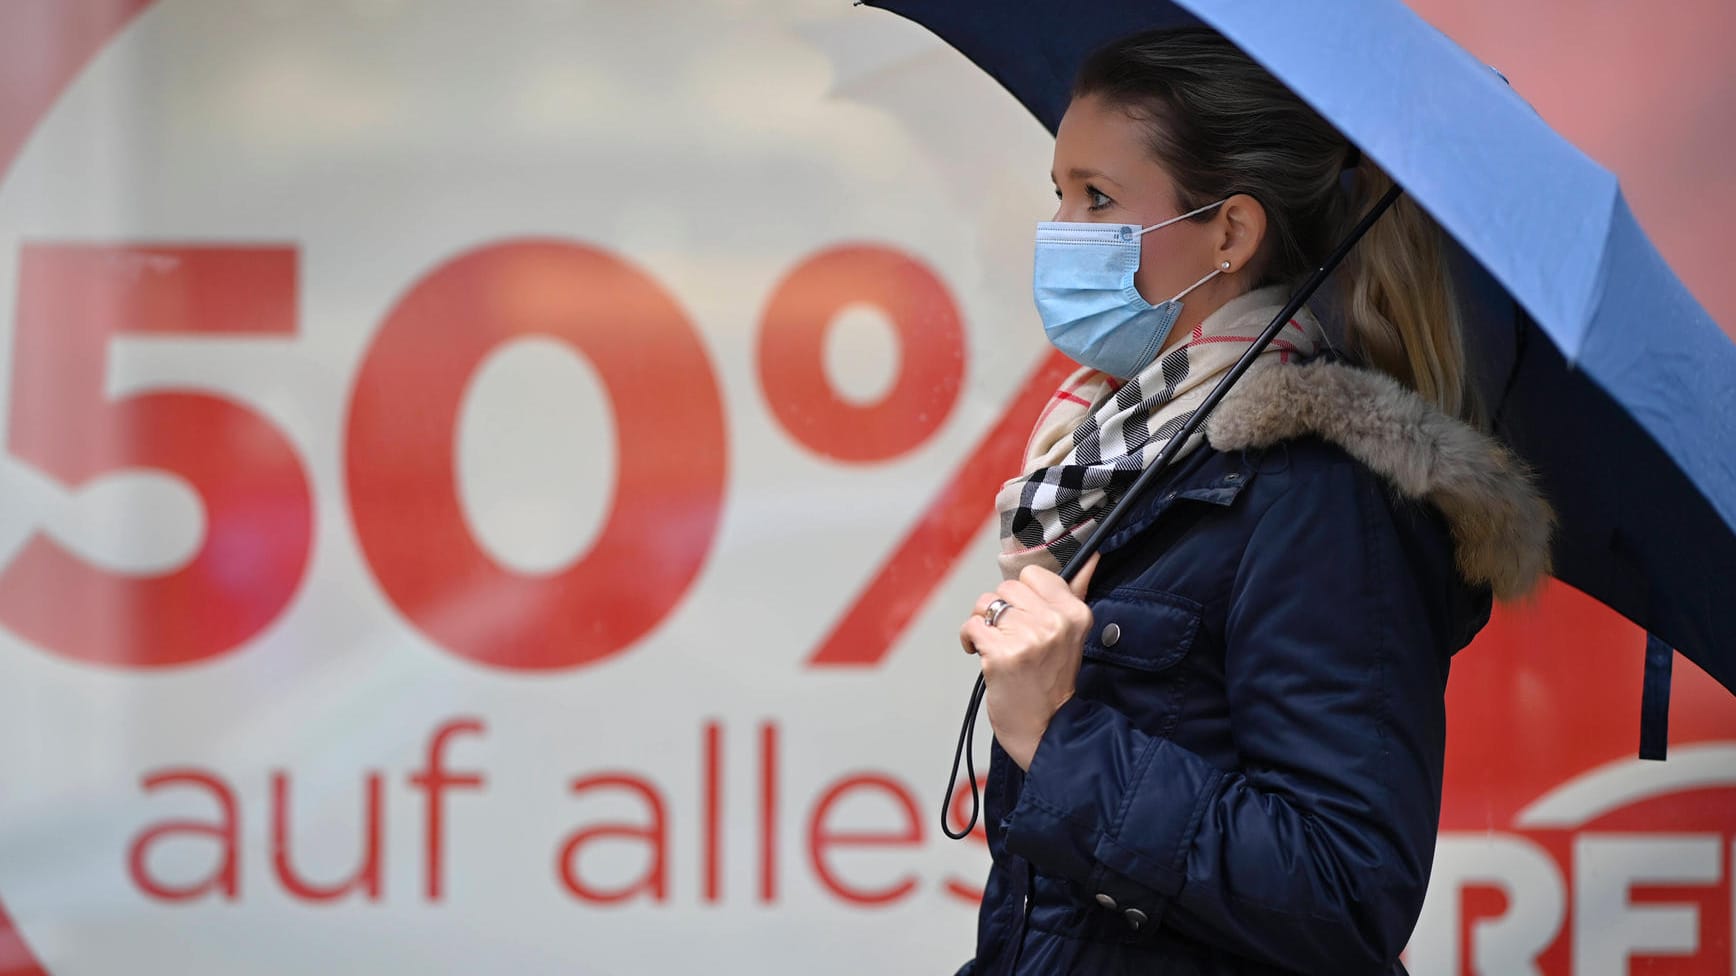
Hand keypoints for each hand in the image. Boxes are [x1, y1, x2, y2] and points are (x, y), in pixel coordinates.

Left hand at [959, 554, 1098, 769]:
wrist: (1046, 729)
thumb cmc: (1053, 682)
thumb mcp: (1073, 634)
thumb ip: (1078, 590)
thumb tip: (1092, 557)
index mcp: (1074, 612)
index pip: (1033, 574)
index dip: (1022, 596)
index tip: (1024, 615)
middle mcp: (1054, 622)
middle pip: (1006, 587)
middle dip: (1001, 610)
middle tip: (1010, 636)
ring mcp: (1028, 638)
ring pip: (985, 604)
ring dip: (983, 624)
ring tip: (996, 645)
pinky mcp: (1002, 654)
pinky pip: (971, 626)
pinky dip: (969, 640)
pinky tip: (982, 654)